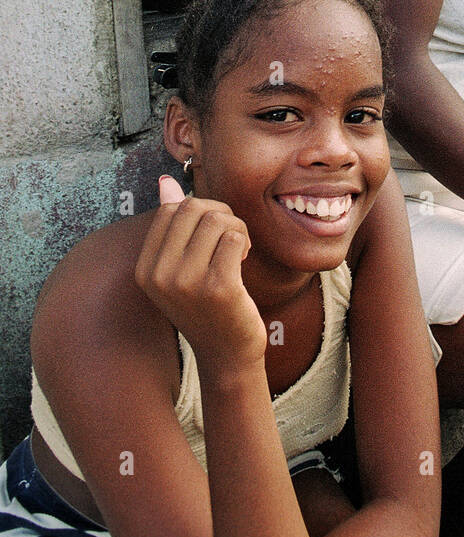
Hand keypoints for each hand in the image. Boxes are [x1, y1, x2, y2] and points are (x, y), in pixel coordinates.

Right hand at [134, 176, 266, 372]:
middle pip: (194, 208)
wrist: (227, 354)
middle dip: (220, 214)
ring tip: (239, 251)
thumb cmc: (207, 304)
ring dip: (237, 228)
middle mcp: (160, 275)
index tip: (211, 232)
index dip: (200, 210)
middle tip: (231, 237)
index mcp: (145, 269)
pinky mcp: (218, 288)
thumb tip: (166, 181)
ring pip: (217, 220)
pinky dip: (244, 243)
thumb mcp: (181, 267)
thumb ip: (173, 225)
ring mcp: (187, 282)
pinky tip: (242, 262)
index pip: (171, 208)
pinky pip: (235, 238)